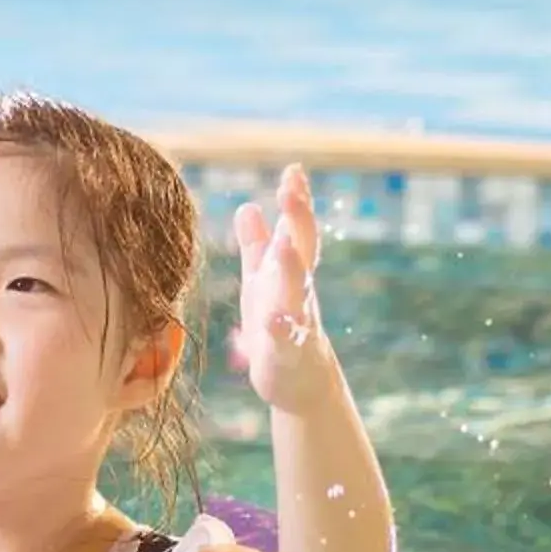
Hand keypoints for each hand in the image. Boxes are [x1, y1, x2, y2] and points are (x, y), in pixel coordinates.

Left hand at [231, 164, 331, 412]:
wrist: (299, 381)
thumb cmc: (278, 324)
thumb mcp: (262, 281)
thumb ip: (256, 246)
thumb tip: (248, 205)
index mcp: (291, 271)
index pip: (298, 230)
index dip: (297, 202)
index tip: (294, 170)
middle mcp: (298, 290)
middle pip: (303, 250)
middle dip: (299, 220)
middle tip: (292, 191)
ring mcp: (298, 320)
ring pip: (297, 291)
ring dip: (292, 267)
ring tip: (284, 245)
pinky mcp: (288, 353)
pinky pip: (286, 339)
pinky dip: (279, 329)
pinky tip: (270, 317)